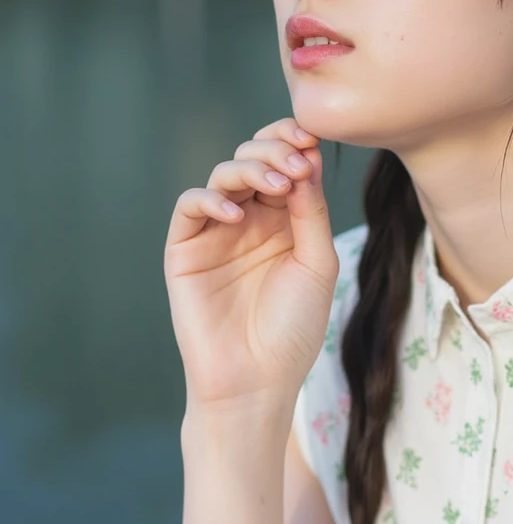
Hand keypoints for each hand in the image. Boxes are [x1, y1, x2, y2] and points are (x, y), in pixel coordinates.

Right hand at [164, 117, 338, 414]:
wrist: (257, 381)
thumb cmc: (293, 328)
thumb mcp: (316, 264)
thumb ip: (311, 211)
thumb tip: (306, 160)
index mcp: (286, 219)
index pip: (286, 163)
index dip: (294, 144)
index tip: (312, 142)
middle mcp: (251, 219)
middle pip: (255, 159)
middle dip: (276, 150)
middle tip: (296, 162)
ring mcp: (217, 232)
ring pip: (224, 175)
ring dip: (251, 169)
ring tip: (277, 185)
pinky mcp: (185, 250)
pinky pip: (190, 207)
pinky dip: (211, 199)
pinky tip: (237, 213)